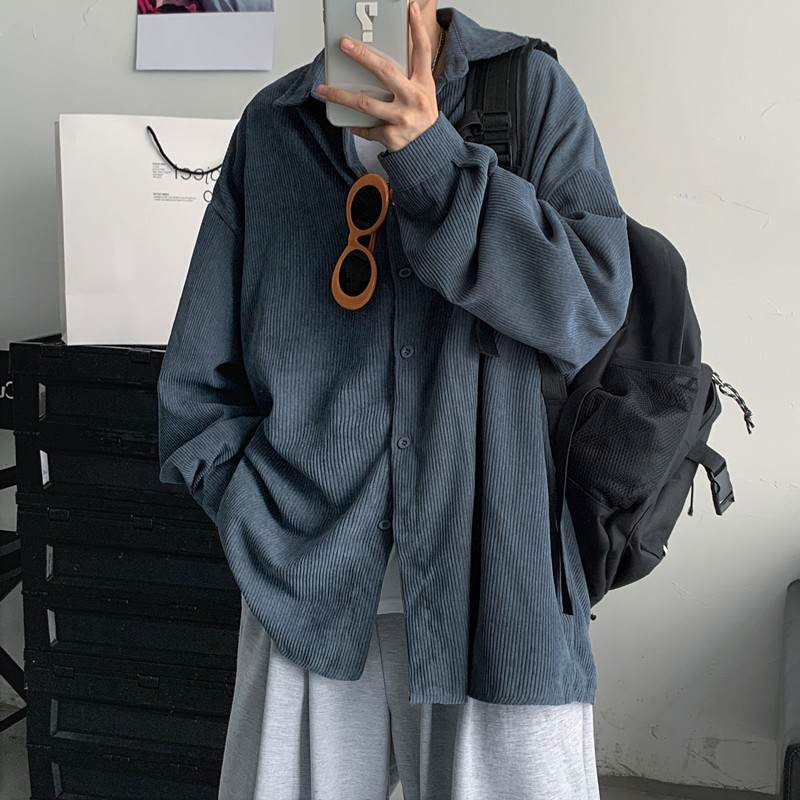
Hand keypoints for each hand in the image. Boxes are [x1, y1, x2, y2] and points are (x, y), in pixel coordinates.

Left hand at [316, 0, 438, 152]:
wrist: (429, 150)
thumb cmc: (420, 117)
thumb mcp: (422, 93)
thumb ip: (406, 76)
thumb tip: (376, 60)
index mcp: (423, 84)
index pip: (422, 51)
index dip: (417, 28)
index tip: (410, 8)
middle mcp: (414, 99)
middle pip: (385, 71)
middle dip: (362, 55)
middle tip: (344, 44)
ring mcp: (402, 118)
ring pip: (365, 103)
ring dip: (340, 96)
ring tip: (323, 89)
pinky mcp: (392, 136)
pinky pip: (367, 128)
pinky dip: (356, 126)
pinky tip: (348, 123)